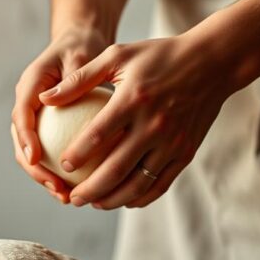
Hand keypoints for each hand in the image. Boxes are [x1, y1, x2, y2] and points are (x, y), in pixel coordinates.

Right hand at [11, 26, 110, 203]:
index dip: (26, 139)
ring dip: (46, 178)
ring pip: (32, 155)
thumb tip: (59, 98)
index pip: (21, 116)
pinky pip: (49, 154)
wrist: (80, 44)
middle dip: (35, 170)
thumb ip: (72, 77)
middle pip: (22, 144)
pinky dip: (59, 173)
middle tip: (55, 187)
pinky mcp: (46, 130)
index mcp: (29, 86)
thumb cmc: (83, 47)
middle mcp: (27, 105)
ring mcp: (35, 119)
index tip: (36, 159)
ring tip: (65, 196)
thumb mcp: (81, 55)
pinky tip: (79, 189)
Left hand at [39, 35, 236, 208]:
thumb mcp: (118, 56)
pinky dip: (140, 197)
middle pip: (116, 168)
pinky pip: (160, 184)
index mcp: (134, 100)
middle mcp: (155, 125)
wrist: (214, 62)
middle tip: (72, 198)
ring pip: (138, 183)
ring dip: (113, 199)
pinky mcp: (186, 153)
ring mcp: (173, 142)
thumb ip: (80, 79)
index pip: (98, 135)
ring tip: (93, 204)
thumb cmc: (159, 56)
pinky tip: (122, 200)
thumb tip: (44, 99)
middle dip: (90, 190)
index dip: (77, 155)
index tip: (62, 165)